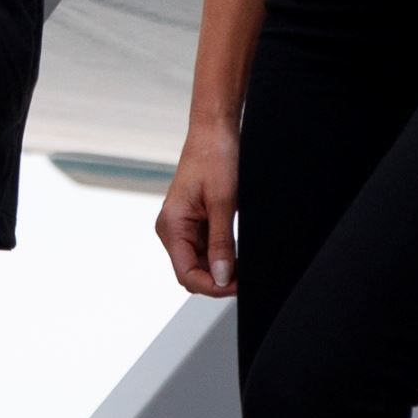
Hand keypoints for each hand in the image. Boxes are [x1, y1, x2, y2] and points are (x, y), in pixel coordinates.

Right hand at [154, 124, 239, 296]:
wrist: (214, 131)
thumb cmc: (214, 157)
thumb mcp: (223, 203)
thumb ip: (221, 243)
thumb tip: (221, 277)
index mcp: (171, 224)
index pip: (186, 274)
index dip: (213, 286)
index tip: (239, 285)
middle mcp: (171, 228)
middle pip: (191, 272)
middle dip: (217, 280)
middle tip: (246, 276)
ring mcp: (181, 226)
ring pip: (198, 263)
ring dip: (219, 268)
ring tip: (244, 263)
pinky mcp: (192, 221)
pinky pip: (203, 249)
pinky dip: (220, 255)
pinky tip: (237, 251)